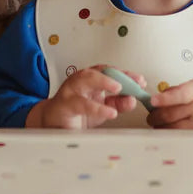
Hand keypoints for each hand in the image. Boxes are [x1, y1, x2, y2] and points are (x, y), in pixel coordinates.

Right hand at [28, 65, 146, 129]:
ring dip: (103, 81)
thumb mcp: (101, 108)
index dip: (126, 75)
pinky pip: (80, 103)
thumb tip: (133, 100)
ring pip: (85, 78)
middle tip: (133, 82)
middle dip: (117, 74)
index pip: (110, 72)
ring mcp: (70, 91)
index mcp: (90, 80)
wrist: (52, 124)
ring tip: (119, 88)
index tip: (140, 81)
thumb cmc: (76, 113)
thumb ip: (117, 104)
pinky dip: (96, 107)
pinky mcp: (64, 105)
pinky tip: (110, 112)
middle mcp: (81, 82)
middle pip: (98, 70)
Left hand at [146, 78, 192, 130]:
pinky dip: (171, 135)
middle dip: (155, 116)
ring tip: (159, 124)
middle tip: (151, 116)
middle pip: (170, 116)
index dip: (163, 98)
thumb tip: (159, 97)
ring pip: (172, 130)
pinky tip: (169, 131)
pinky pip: (181, 138)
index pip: (178, 96)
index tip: (152, 100)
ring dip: (161, 127)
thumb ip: (179, 89)